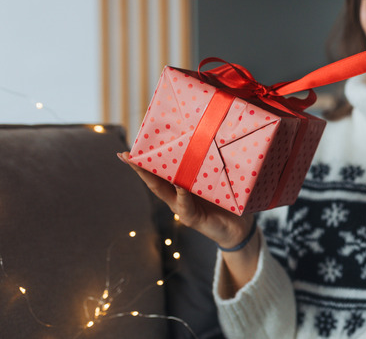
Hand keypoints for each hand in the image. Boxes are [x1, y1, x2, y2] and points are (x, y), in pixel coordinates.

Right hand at [117, 152, 254, 248]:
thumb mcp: (215, 180)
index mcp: (179, 186)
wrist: (237, 227)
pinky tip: (178, 185)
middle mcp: (176, 197)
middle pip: (153, 181)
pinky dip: (182, 194)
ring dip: (152, 178)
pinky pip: (185, 205)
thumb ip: (207, 167)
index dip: (144, 161)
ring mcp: (182, 208)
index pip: (159, 172)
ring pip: (163, 192)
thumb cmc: (227, 200)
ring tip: (141, 164)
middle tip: (126, 154)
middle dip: (139, 168)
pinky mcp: (192, 218)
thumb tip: (207, 139)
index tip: (129, 149)